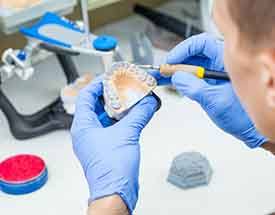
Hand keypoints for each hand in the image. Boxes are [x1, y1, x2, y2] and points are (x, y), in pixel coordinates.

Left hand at [71, 79, 158, 212]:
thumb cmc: (112, 170)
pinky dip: (121, 119)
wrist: (116, 192)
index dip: (97, 84)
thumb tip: (149, 102)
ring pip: (104, 116)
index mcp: (83, 126)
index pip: (86, 96)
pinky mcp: (105, 147)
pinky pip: (111, 127)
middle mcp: (86, 132)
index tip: (110, 78)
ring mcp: (95, 140)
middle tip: (122, 87)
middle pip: (95, 105)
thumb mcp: (127, 134)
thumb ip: (139, 114)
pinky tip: (133, 115)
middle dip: (110, 95)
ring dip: (117, 107)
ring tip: (129, 99)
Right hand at [166, 33, 266, 147]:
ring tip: (164, 77)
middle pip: (195, 54)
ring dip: (177, 71)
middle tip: (165, 71)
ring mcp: (215, 75)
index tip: (172, 60)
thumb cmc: (243, 116)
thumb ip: (194, 88)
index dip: (184, 50)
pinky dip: (181, 80)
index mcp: (228, 61)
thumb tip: (177, 78)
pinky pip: (193, 77)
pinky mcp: (210, 84)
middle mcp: (221, 65)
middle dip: (177, 61)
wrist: (248, 130)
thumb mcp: (216, 101)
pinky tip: (172, 83)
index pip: (202, 44)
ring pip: (192, 65)